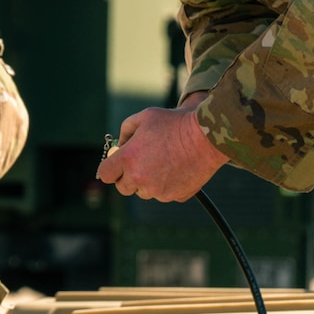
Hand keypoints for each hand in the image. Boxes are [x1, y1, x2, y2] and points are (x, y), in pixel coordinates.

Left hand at [97, 96, 226, 201]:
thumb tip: (120, 145)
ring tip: (164, 161)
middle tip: (141, 162)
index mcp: (128, 159)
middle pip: (123, 188)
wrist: (207, 137)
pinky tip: (177, 168)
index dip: (111, 168)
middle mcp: (140, 179)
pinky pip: (164, 194)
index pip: (106, 174)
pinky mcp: (174, 196)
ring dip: (149, 182)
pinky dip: (168, 185)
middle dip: (128, 176)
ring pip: (145, 192)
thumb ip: (126, 130)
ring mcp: (158, 191)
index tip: (117, 163)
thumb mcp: (145, 117)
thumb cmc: (175, 123)